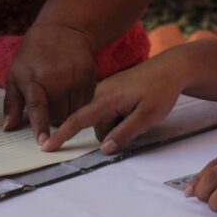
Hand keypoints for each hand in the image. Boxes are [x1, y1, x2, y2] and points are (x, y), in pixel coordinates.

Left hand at [3, 23, 96, 143]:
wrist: (62, 30)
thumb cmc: (33, 55)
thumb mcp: (15, 74)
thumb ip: (11, 103)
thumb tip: (8, 128)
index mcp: (34, 79)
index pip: (37, 107)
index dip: (40, 126)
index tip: (43, 143)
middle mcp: (57, 78)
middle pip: (58, 116)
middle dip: (53, 116)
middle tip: (49, 102)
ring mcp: (76, 76)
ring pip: (74, 112)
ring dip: (67, 111)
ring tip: (60, 95)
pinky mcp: (90, 75)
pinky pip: (86, 102)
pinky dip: (79, 102)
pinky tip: (72, 90)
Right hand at [42, 52, 184, 153]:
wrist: (171, 67)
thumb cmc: (161, 91)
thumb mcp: (148, 116)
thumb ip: (125, 133)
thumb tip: (105, 149)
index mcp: (107, 99)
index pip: (79, 119)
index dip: (62, 135)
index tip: (45, 146)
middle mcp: (101, 92)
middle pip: (97, 125)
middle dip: (113, 132)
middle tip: (140, 121)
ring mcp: (106, 89)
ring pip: (104, 119)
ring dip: (119, 123)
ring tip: (140, 111)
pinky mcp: (112, 89)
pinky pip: (109, 110)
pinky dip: (120, 115)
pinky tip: (137, 107)